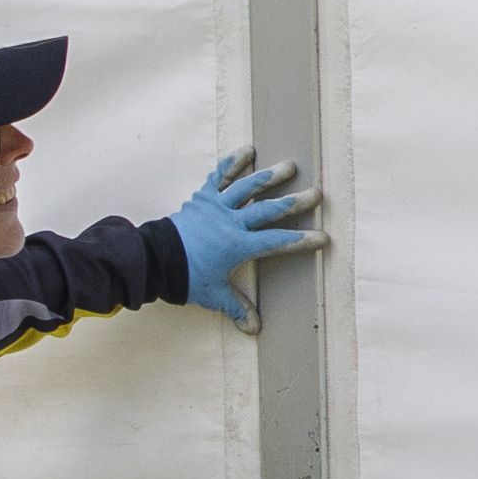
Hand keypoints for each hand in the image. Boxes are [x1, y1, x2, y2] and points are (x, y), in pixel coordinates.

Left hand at [164, 151, 329, 329]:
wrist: (154, 260)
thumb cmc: (185, 278)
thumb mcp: (213, 295)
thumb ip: (237, 308)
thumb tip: (254, 329)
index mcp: (238, 246)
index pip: (277, 242)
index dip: (302, 241)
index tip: (322, 238)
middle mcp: (232, 222)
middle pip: (269, 210)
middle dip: (295, 203)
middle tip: (317, 194)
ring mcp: (217, 207)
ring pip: (248, 187)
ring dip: (270, 176)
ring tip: (290, 166)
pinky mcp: (203, 197)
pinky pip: (220, 176)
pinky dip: (233, 162)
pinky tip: (248, 150)